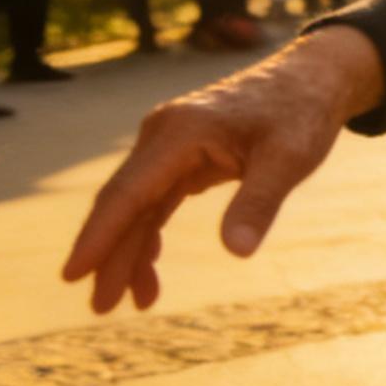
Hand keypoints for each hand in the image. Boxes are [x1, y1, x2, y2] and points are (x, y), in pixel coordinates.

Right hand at [61, 27, 382, 312]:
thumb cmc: (303, 113)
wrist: (315, 77)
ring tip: (136, 302)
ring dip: (131, 252)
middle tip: (100, 308)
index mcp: (180, 133)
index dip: (99, 236)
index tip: (71, 274)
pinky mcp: (182, 155)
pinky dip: (150, 234)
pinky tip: (149, 269)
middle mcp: (163, 135)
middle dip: (110, 256)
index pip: (128, 193)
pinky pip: (155, 200)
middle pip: (124, 203)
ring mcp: (169, 144)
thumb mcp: (290, 158)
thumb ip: (259, 202)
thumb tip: (237, 252)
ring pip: (137, 206)